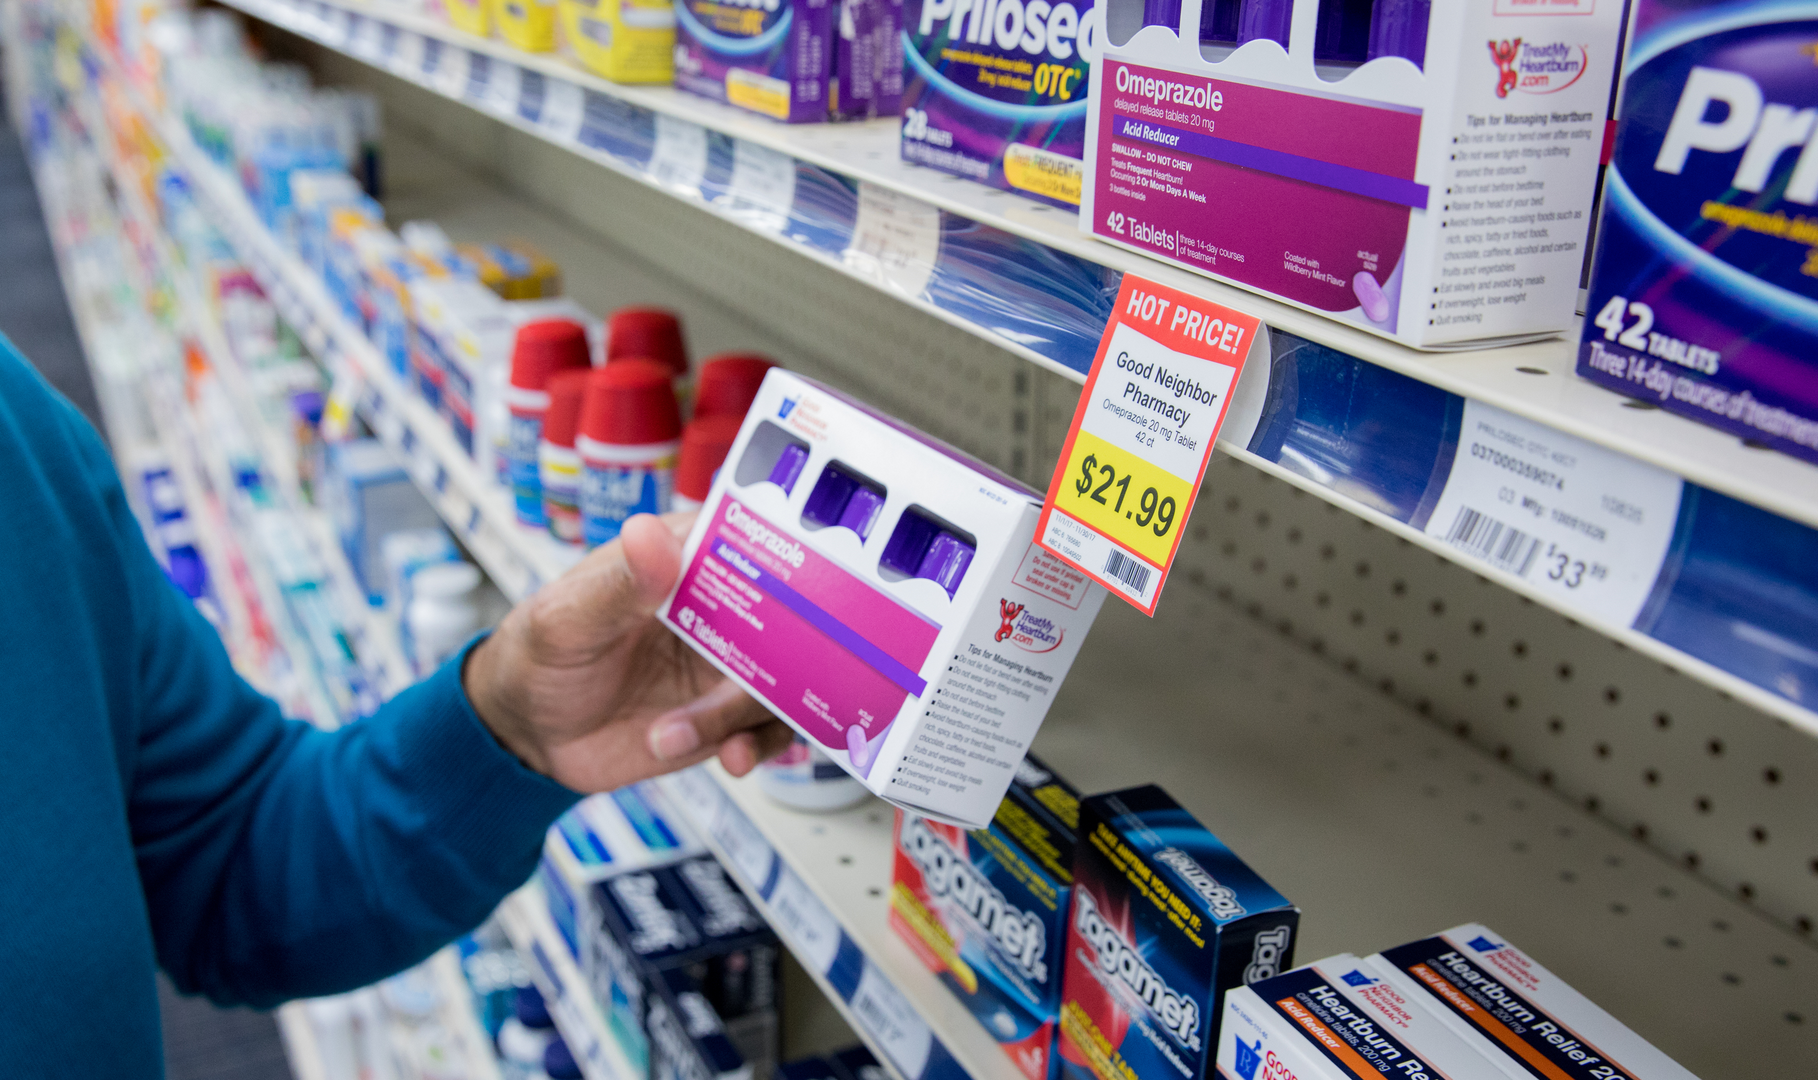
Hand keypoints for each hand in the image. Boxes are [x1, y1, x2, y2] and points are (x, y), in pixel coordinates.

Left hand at [462, 512, 792, 791]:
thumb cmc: (539, 656)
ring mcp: (727, 665)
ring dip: (749, 710)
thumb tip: (650, 535)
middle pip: (788, 614)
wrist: (529, 735)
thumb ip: (617, 584)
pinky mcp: (727, 716)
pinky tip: (729, 756)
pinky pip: (768, 729)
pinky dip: (758, 744)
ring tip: (686, 731)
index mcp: (684, 559)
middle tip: (754, 677)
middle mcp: (720, 609)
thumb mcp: (567, 618)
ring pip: (785, 678)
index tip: (803, 583)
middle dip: (789, 648)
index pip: (751, 539)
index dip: (787, 554)